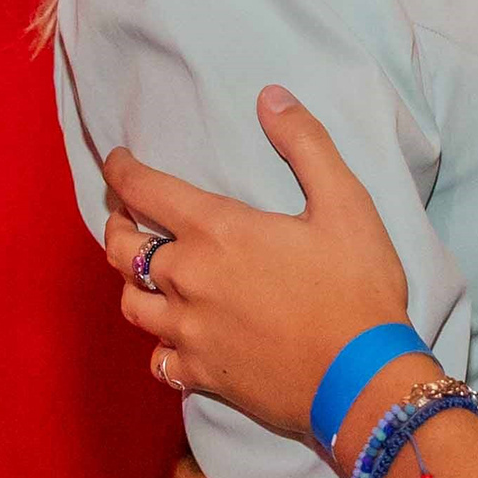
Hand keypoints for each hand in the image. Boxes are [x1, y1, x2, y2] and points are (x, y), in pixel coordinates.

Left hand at [103, 87, 403, 436]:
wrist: (361, 381)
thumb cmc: (356, 288)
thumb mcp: (346, 203)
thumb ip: (305, 144)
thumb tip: (270, 97)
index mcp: (216, 231)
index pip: (144, 190)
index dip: (122, 171)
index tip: (116, 161)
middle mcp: (187, 280)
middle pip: (122, 249)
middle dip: (116, 224)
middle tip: (121, 214)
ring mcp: (188, 332)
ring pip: (130, 304)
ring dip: (129, 282)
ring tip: (137, 272)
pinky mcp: (200, 375)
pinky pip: (157, 358)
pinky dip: (158, 343)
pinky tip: (171, 337)